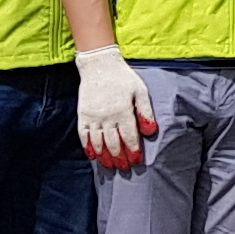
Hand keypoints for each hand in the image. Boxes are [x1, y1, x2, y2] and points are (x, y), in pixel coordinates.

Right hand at [75, 46, 155, 168]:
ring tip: (110, 166)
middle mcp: (107, 117)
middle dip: (120, 157)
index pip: (129, 137)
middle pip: (114, 143)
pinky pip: (83, 135)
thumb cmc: (123, 78)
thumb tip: (151, 132)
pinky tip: (93, 155)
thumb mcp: (140, 91)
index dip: (133, 151)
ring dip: (105, 156)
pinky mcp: (83, 114)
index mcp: (123, 111)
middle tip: (124, 168)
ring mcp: (93, 117)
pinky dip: (88, 146)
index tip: (136, 161)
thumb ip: (145, 112)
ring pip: (98, 142)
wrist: (99, 65)